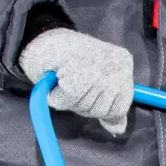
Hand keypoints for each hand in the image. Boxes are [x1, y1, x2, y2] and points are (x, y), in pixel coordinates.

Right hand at [19, 29, 133, 134]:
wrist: (42, 36)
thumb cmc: (68, 61)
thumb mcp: (96, 87)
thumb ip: (110, 107)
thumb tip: (118, 129)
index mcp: (123, 64)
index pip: (120, 107)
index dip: (99, 107)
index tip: (87, 90)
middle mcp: (116, 62)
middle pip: (102, 109)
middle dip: (84, 104)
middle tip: (73, 81)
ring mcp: (98, 64)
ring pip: (87, 106)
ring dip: (70, 100)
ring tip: (64, 77)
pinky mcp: (78, 67)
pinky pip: (69, 99)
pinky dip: (58, 95)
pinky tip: (57, 78)